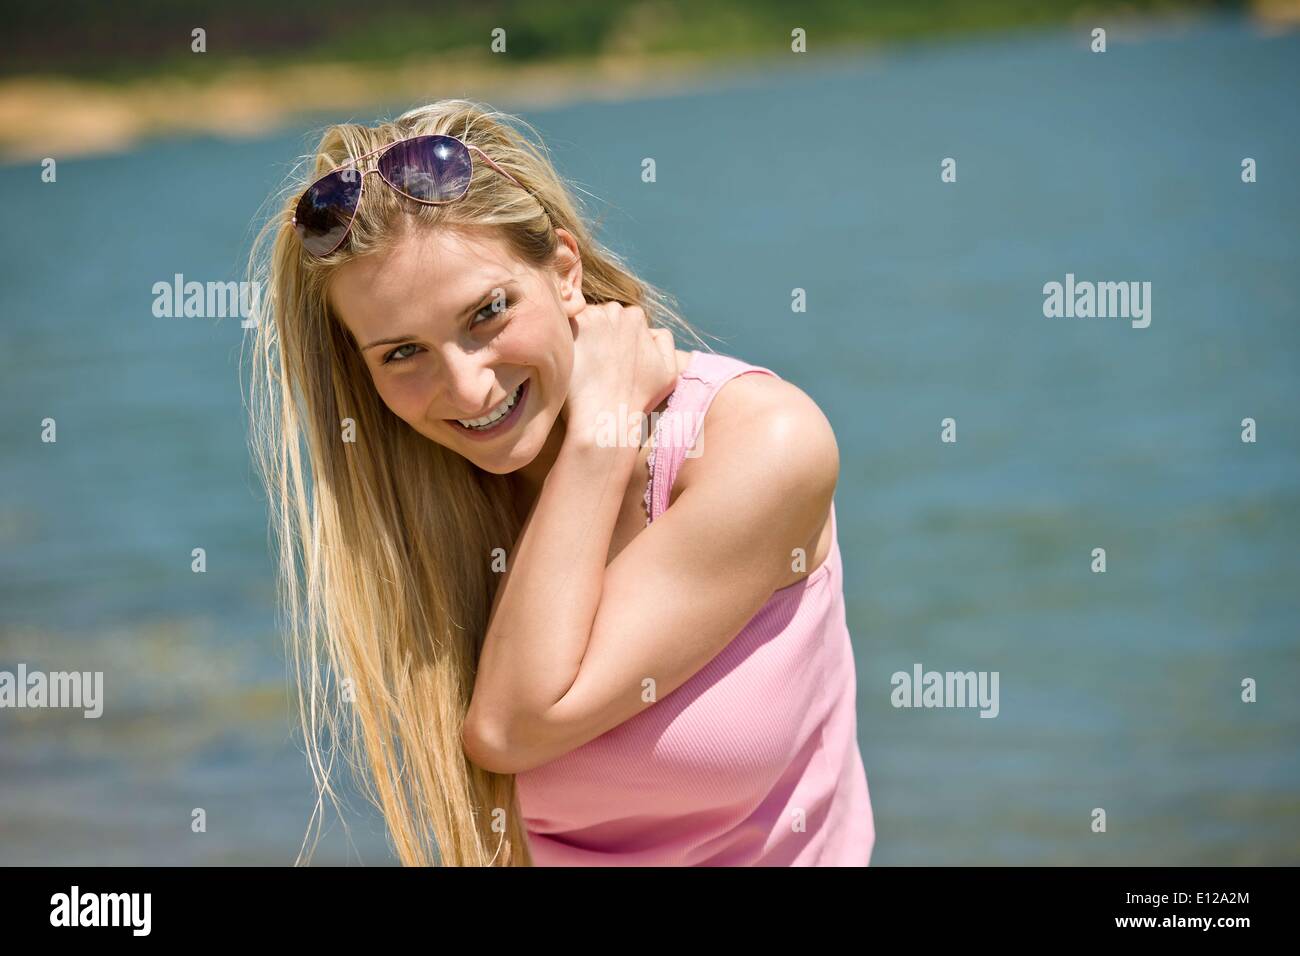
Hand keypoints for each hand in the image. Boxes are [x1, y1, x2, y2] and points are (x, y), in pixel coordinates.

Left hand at [561, 301, 678, 440]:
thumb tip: (652, 329)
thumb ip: (665, 342)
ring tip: (580, 363)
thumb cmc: (636, 400)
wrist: (606, 417)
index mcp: (637, 318)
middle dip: (597, 333)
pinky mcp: (570, 328)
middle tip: (593, 361)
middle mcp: (617, 311)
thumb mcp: (668, 372)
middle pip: (600, 315)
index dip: (612, 338)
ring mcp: (592, 317)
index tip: (606, 359)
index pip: (619, 319)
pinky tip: (568, 360)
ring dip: (579, 335)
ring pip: (581, 318)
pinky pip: (562, 324)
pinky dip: (563, 338)